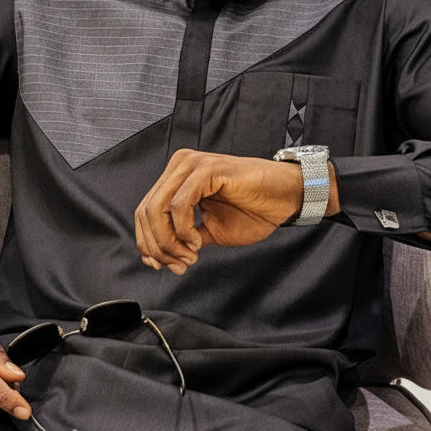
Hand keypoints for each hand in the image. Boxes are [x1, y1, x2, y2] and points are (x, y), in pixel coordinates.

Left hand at [134, 149, 323, 274]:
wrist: (287, 198)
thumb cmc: (254, 210)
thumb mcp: (210, 231)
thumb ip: (182, 240)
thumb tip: (156, 259)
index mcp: (177, 178)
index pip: (144, 211)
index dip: (147, 243)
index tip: (161, 266)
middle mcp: (179, 166)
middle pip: (145, 211)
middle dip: (158, 246)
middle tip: (179, 264)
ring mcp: (192, 165)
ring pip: (156, 208)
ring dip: (169, 241)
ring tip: (190, 255)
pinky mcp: (207, 170)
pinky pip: (179, 205)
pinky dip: (183, 230)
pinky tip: (198, 242)